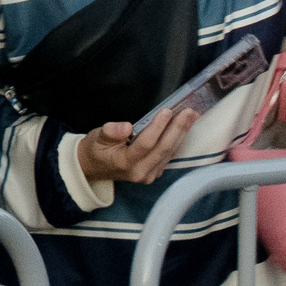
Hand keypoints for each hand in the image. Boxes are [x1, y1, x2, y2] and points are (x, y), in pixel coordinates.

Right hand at [76, 111, 193, 186]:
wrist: (93, 167)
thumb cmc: (95, 149)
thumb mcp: (96, 137)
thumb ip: (110, 132)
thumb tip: (126, 126)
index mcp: (125, 164)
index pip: (146, 144)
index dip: (157, 127)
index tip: (167, 111)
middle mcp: (141, 172)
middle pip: (163, 149)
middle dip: (177, 129)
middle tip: (188, 112)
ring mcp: (150, 175)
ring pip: (170, 152)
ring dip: (182, 133)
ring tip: (192, 116)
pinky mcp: (155, 172)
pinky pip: (169, 155)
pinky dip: (178, 140)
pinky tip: (184, 128)